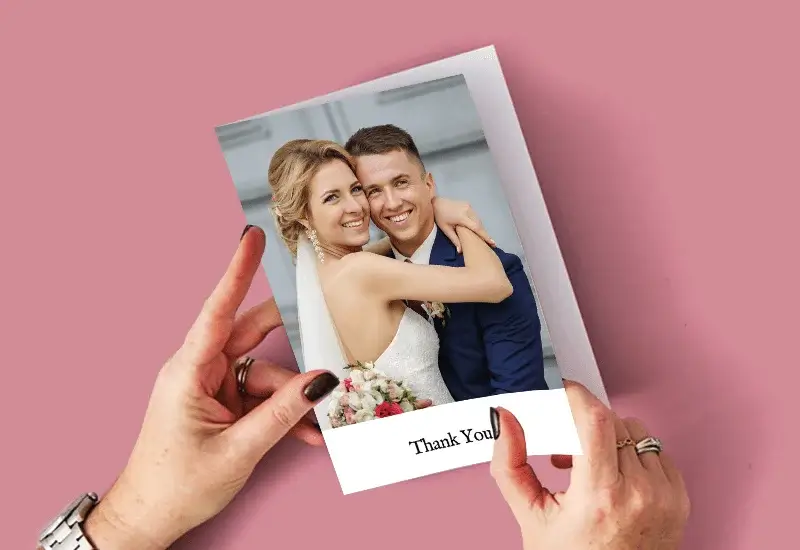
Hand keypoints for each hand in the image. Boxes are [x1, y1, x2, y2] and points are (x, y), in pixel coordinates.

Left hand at [83, 226, 340, 549]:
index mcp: (188, 371)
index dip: (237, 271)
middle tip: (323, 320)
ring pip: (265, 374)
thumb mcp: (238, 450)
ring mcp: (212, 387)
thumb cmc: (177, 485)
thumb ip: (283, 413)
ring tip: (317, 425)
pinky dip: (284, 413)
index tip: (251, 237)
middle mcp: (200, 370)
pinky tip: (306, 433)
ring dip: (293, 399)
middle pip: (251, 337)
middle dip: (289, 338)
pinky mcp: (222, 403)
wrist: (151, 517)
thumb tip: (321, 382)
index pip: (217, 310)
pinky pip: (261, 396)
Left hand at [432, 196, 494, 252]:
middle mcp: (467, 210)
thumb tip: (460, 251)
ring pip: (478, 219)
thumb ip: (455, 240)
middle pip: (479, 224)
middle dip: (484, 234)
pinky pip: (475, 215)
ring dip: (481, 228)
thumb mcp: (446, 230)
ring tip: (483, 237)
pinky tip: (477, 229)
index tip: (493, 243)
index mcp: (461, 217)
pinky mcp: (468, 204)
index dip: (485, 236)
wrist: (436, 203)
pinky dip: (477, 222)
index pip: (476, 228)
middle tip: (489, 243)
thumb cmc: (439, 217)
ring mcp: (468, 206)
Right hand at [490, 380, 689, 549]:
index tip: (562, 390)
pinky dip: (631, 454)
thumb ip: (509, 463)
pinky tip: (612, 477)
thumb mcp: (530, 516)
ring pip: (634, 431)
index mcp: (599, 497)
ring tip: (587, 466)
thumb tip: (504, 420)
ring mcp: (664, 496)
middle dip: (582, 423)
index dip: (576, 396)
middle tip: (564, 444)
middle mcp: (638, 494)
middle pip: (611, 421)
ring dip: (607, 437)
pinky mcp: (679, 499)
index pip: (594, 421)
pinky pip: (655, 451)